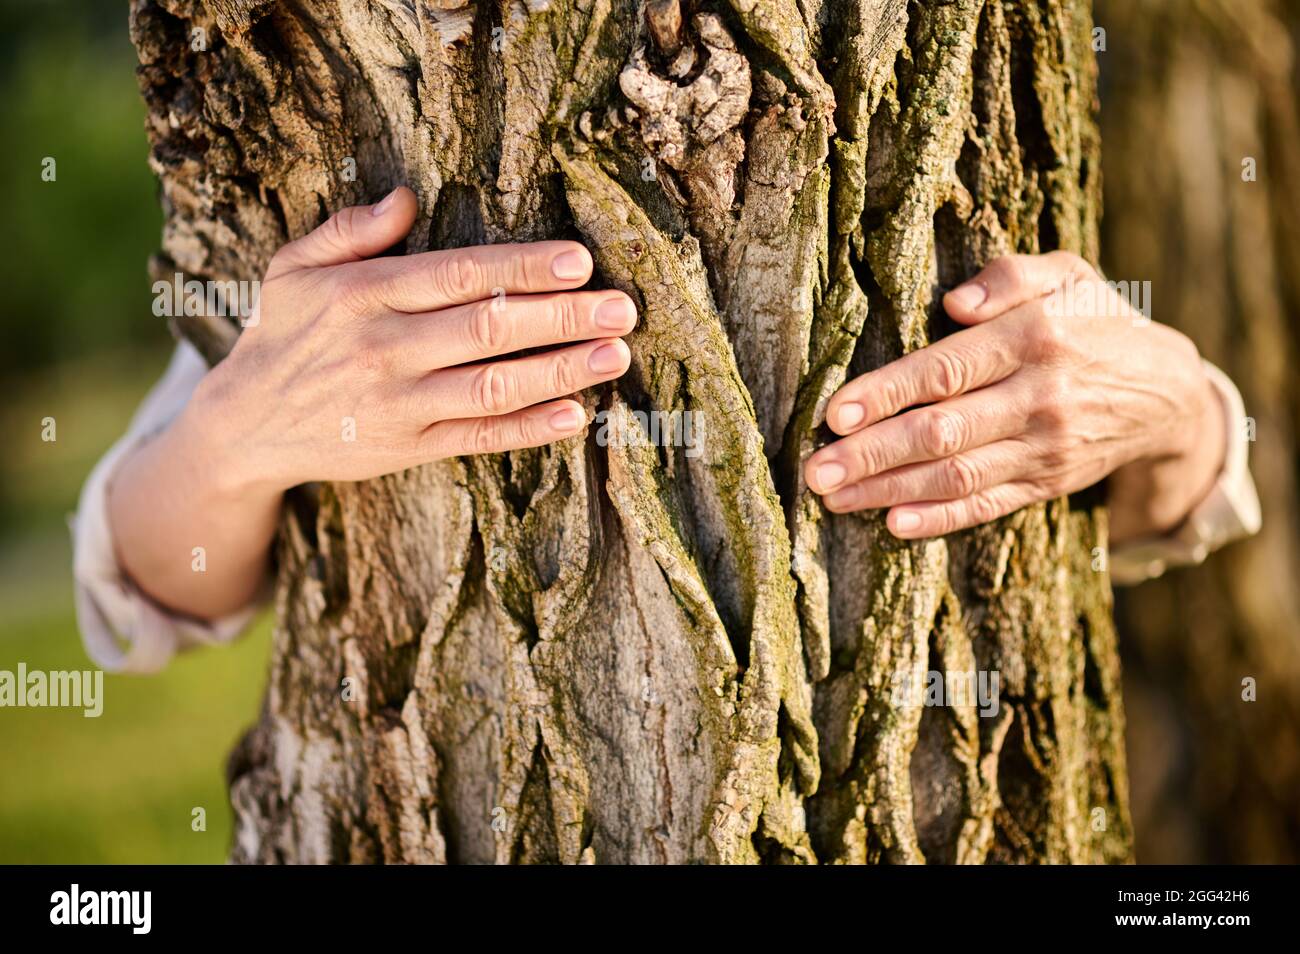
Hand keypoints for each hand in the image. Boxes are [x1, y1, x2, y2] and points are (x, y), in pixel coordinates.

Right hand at [109, 187, 635, 620]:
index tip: (579, 262)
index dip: (522, 269)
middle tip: (623, 309)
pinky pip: (479, 437)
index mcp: (362, 294)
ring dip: (561, 372)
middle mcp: (385, 349)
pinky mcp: (408, 448)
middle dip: (563, 318)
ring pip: (493, 386)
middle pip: (489, 329)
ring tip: (616, 357)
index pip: (458, 275)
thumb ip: (349, 231)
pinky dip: (529, 429)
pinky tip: (575, 416)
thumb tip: (406, 197)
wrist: (245, 426)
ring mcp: (399, 404)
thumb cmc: (282, 334)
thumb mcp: (294, 268)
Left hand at [803, 252, 1224, 540]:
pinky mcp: (1046, 483)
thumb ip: (1012, 275)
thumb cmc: (1097, 322)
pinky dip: (940, 519)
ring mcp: (1043, 447)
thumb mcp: (1069, 275)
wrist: (1169, 393)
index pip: (946, 370)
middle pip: (942, 432)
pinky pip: (987, 506)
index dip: (886, 394)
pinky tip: (893, 524)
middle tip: (814, 471)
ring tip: (832, 499)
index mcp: (1034, 338)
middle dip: (871, 454)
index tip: (834, 414)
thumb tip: (955, 301)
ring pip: (956, 476)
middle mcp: (1038, 397)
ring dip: (888, 490)